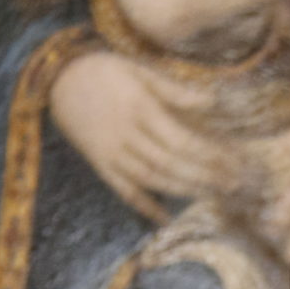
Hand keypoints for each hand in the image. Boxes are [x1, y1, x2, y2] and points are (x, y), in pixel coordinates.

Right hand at [50, 52, 241, 216]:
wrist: (54, 79)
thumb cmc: (102, 69)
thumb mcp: (138, 69)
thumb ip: (174, 89)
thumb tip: (212, 101)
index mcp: (140, 109)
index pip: (182, 140)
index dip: (210, 155)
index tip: (235, 163)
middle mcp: (127, 135)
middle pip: (172, 163)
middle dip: (205, 176)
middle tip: (233, 185)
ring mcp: (111, 153)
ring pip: (152, 179)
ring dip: (183, 190)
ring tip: (211, 196)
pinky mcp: (99, 164)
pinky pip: (123, 190)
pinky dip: (144, 206)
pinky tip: (164, 219)